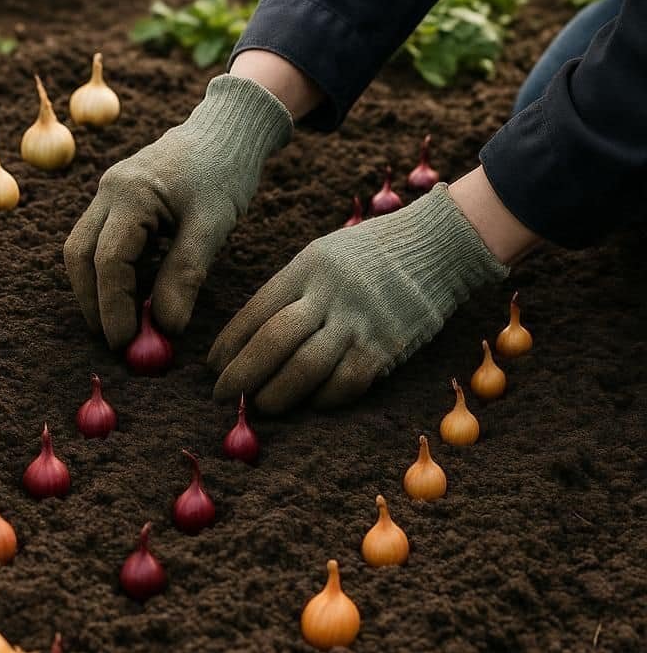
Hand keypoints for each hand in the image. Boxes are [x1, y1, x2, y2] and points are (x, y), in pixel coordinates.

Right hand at [63, 74, 292, 348]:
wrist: (226, 129)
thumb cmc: (224, 173)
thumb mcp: (212, 226)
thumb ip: (185, 275)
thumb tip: (166, 327)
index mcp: (131, 193)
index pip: (109, 261)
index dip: (113, 307)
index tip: (125, 343)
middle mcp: (109, 191)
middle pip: (79, 256)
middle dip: (93, 303)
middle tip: (115, 340)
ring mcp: (108, 193)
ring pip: (83, 250)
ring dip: (97, 290)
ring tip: (124, 323)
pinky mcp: (117, 200)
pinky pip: (101, 242)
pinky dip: (111, 273)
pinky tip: (135, 294)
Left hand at [208, 184, 508, 411]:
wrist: (440, 246)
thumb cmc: (371, 255)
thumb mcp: (323, 255)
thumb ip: (291, 291)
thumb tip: (250, 336)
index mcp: (307, 268)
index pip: (256, 310)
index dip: (230, 343)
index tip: (212, 365)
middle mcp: (329, 294)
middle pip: (273, 340)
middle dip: (242, 373)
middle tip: (223, 394)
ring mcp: (359, 321)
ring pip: (305, 367)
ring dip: (277, 393)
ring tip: (260, 406)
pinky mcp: (386, 347)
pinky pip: (347, 382)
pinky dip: (324, 398)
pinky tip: (311, 403)